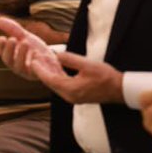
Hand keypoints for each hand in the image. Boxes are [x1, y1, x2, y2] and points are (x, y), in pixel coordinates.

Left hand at [0, 16, 122, 102]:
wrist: (120, 90)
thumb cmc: (106, 77)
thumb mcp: (88, 64)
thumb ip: (70, 59)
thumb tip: (56, 54)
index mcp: (70, 89)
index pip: (49, 78)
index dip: (39, 69)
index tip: (31, 60)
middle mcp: (69, 96)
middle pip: (50, 83)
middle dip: (41, 72)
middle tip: (32, 60)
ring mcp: (72, 98)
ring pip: (55, 85)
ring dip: (48, 75)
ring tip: (40, 63)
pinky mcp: (76, 96)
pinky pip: (61, 87)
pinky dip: (56, 78)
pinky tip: (53, 70)